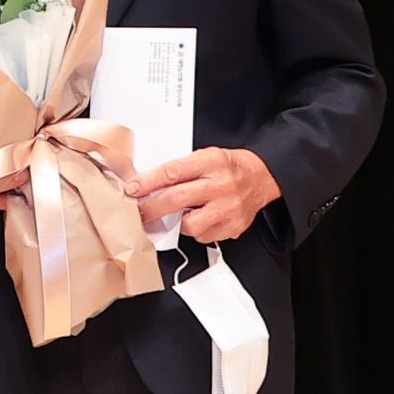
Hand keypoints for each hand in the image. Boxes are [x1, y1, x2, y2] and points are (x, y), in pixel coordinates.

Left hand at [130, 145, 281, 243]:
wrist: (261, 177)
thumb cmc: (228, 167)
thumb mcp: (204, 157)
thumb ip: (179, 170)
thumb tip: (146, 184)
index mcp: (211, 162)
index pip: (173, 172)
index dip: (148, 182)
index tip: (133, 189)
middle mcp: (221, 185)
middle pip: (177, 199)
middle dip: (151, 208)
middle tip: (138, 212)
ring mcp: (229, 208)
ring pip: (190, 224)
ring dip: (177, 222)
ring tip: (180, 214)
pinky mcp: (233, 227)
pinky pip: (204, 236)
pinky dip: (196, 230)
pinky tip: (200, 219)